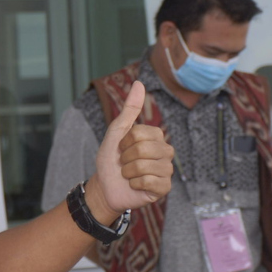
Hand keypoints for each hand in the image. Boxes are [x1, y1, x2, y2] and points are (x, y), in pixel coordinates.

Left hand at [86, 81, 172, 222]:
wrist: (104, 186)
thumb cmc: (111, 159)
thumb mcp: (116, 131)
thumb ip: (130, 109)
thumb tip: (139, 83)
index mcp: (156, 137)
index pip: (141, 133)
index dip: (124, 142)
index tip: (121, 148)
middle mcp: (166, 152)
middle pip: (144, 148)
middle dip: (125, 157)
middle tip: (123, 163)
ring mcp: (167, 171)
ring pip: (146, 166)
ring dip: (128, 171)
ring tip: (128, 174)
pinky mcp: (164, 188)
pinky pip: (151, 182)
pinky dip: (135, 184)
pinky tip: (134, 185)